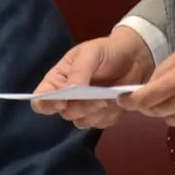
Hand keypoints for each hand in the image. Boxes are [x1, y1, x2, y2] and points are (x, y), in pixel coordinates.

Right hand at [31, 25, 154, 128]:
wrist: (134, 57)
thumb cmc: (106, 51)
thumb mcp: (91, 53)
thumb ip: (79, 71)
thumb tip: (70, 91)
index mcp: (58, 80)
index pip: (41, 99)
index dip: (47, 104)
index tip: (62, 102)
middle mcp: (67, 97)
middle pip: (64, 113)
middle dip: (81, 107)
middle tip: (98, 98)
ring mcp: (84, 108)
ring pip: (82, 122)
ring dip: (96, 112)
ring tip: (109, 97)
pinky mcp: (101, 115)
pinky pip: (100, 124)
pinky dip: (109, 115)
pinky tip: (116, 101)